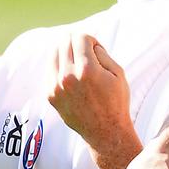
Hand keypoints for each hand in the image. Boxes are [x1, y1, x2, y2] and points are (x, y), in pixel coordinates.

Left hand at [48, 32, 131, 147]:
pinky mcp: (50, 95)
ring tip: (78, 61)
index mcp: (87, 70)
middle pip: (64, 42)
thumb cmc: (115, 100)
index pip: (80, 38)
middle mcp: (68, 77)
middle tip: (86, 51)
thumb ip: (102, 53)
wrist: (105, 131)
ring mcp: (56, 86)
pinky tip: (72, 75)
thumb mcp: (118, 73)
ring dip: (65, 52)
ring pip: (53, 53)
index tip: (96, 48)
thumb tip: (88, 43)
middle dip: (76, 42)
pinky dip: (60, 67)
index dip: (90, 39)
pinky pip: (50, 70)